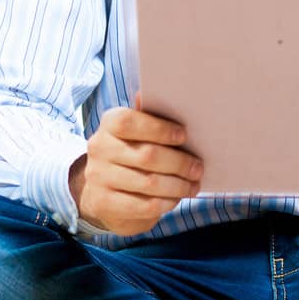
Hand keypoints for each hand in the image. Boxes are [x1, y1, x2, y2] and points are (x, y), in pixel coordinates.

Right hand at [70, 106, 200, 236]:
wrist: (101, 191)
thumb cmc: (130, 153)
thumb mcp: (136, 133)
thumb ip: (149, 118)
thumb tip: (163, 94)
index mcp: (109, 123)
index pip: (129, 122)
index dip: (159, 129)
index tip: (184, 135)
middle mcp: (99, 148)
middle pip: (146, 155)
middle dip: (179, 163)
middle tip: (199, 168)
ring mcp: (99, 177)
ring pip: (149, 182)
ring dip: (178, 185)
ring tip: (193, 185)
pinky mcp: (104, 203)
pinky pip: (143, 205)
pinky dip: (166, 202)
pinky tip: (176, 199)